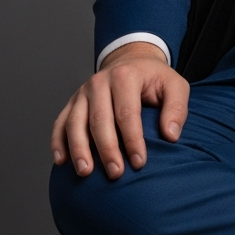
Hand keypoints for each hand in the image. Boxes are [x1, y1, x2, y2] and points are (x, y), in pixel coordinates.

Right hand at [50, 42, 189, 179]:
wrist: (131, 61)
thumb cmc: (154, 78)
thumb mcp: (175, 85)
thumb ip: (176, 108)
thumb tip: (170, 136)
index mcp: (125, 76)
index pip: (127, 112)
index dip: (132, 140)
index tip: (139, 163)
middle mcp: (100, 82)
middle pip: (99, 120)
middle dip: (106, 149)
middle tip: (115, 173)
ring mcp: (82, 92)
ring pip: (75, 122)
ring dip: (79, 149)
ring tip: (85, 172)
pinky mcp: (72, 102)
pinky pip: (60, 122)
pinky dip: (58, 142)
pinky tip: (61, 161)